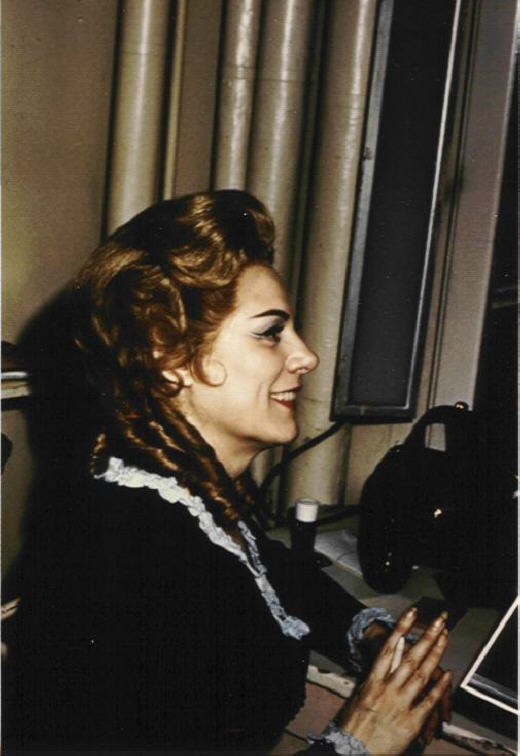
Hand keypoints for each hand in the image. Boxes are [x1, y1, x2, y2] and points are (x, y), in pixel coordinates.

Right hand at [338, 608, 451, 754]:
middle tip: (439, 621)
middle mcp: (387, 689)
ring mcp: (399, 705)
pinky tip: (448, 674)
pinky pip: (427, 701)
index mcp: (372, 680)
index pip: (389, 647)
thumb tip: (390, 656)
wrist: (351, 751)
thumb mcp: (360, 694)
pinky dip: (439, 688)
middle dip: (426, 637)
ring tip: (445, 638)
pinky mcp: (410, 723)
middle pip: (410, 657)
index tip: (413, 613)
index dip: (402, 628)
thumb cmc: (353, 724)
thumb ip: (377, 675)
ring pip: (421, 674)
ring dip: (435, 655)